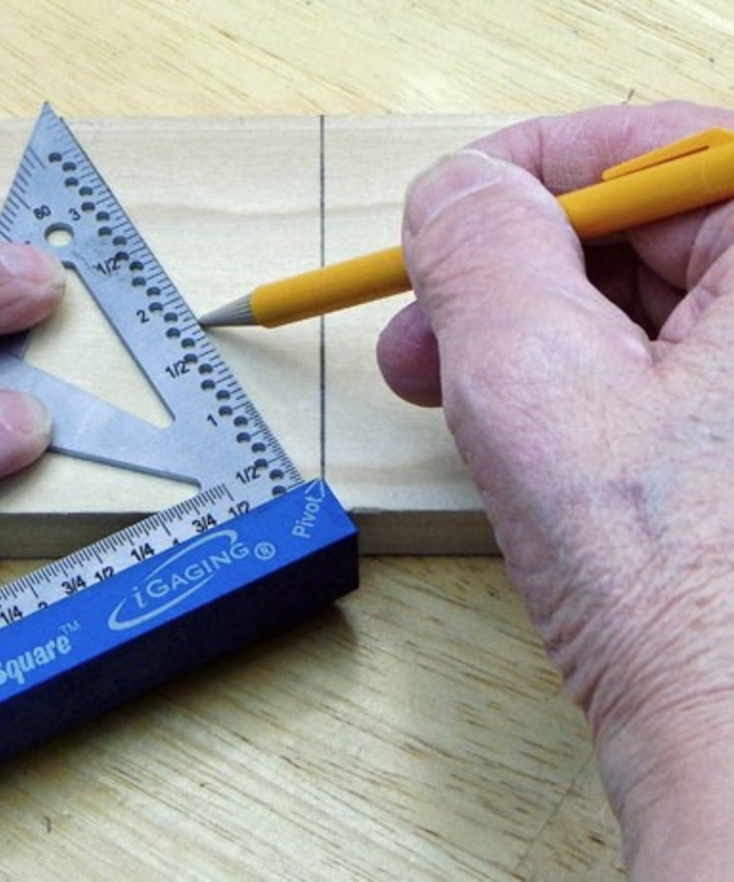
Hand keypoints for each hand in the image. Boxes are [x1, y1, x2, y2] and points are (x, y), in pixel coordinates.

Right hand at [376, 101, 733, 877]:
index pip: (654, 146)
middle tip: (422, 324)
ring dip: (521, 334)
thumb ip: (479, 252)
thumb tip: (452, 190)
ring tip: (444, 388)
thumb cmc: (683, 595)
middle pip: (640, 229)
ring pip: (635, 305)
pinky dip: (564, 383)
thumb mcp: (536, 384)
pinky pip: (650, 370)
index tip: (443, 213)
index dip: (523, 171)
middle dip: (507, 273)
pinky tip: (511, 427)